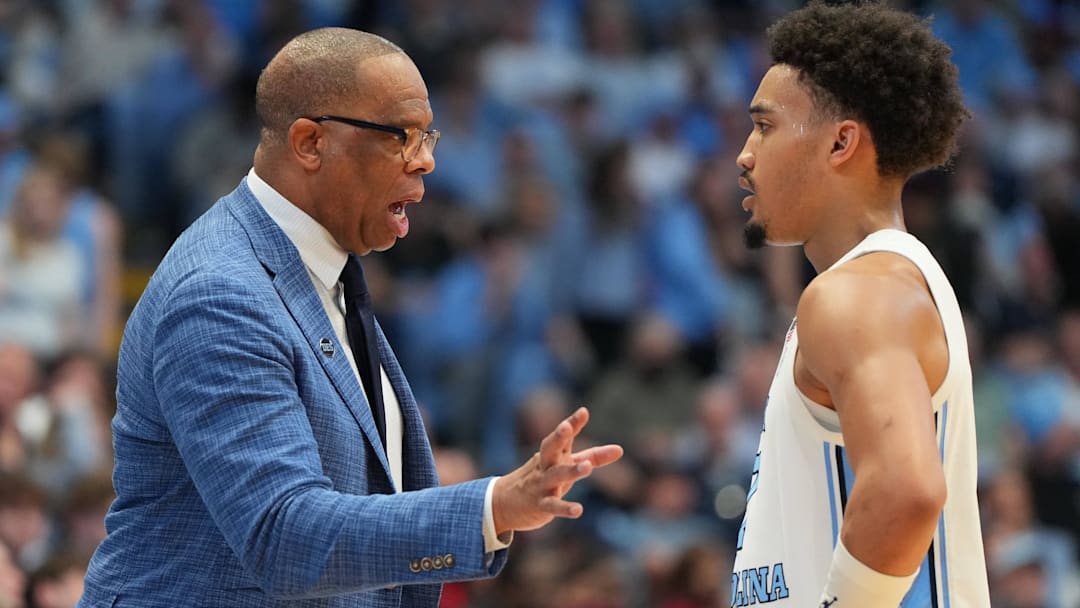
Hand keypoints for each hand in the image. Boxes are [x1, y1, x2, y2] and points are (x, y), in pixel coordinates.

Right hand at [492, 407, 622, 534]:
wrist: (504, 502)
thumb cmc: (543, 478)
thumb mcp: (567, 465)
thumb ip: (594, 456)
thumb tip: (620, 449)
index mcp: (553, 453)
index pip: (564, 436)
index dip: (573, 423)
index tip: (583, 412)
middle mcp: (546, 465)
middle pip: (550, 448)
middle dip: (558, 437)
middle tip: (566, 427)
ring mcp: (541, 484)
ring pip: (555, 476)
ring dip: (570, 471)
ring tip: (586, 467)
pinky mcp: (540, 505)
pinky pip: (552, 506)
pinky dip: (565, 508)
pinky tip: (578, 510)